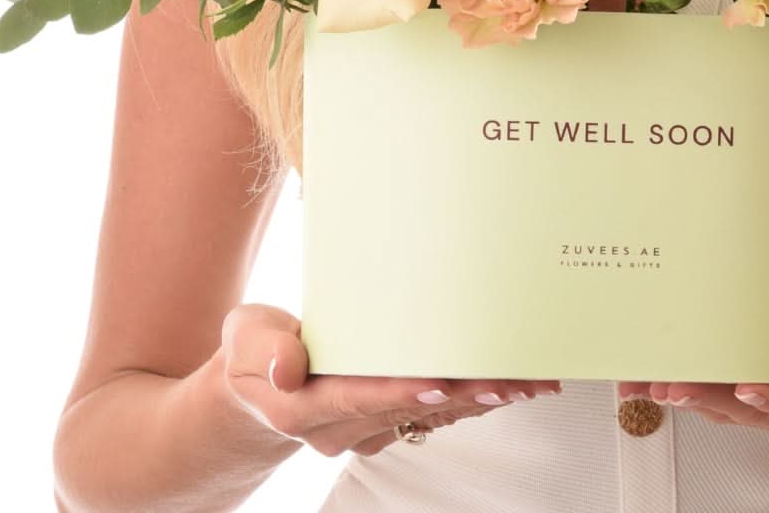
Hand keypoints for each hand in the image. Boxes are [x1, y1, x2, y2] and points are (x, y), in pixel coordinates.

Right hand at [222, 303, 562, 457]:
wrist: (255, 387)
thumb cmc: (255, 351)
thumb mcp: (245, 337)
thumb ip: (264, 348)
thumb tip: (286, 367)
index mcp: (304, 407)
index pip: (358, 398)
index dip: (399, 391)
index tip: (438, 381)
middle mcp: (340, 429)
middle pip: (407, 408)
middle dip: (459, 393)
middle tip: (507, 378)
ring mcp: (366, 430)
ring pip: (429, 415)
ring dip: (478, 400)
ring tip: (523, 382)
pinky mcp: (385, 423)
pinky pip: (433, 414)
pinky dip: (470, 400)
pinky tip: (506, 388)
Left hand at [616, 356, 768, 481]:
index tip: (752, 386)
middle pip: (748, 408)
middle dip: (708, 396)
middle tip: (669, 386)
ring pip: (726, 402)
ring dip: (687, 394)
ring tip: (646, 383)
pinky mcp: (768, 396)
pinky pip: (724, 393)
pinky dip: (692, 387)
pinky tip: (657, 380)